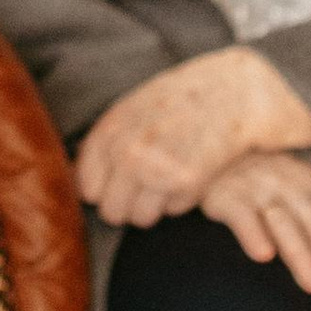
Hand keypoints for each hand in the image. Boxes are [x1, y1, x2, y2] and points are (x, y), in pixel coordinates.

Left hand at [74, 48, 310, 226]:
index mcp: (110, 130)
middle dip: (126, 205)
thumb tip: (79, 174)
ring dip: (154, 206)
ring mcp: (156, 169)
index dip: (102, 190)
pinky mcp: (186, 183)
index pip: (86, 186)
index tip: (117, 185)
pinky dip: (180, 200)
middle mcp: (127, 151)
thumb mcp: (133, 108)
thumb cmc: (181, 99)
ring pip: (140, 218)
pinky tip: (190, 172)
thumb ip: (108, 140)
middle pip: (111, 211)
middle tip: (145, 188)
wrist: (231, 92)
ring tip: (168, 179)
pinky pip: (172, 211)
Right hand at [199, 149, 310, 310]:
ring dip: (302, 253)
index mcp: (310, 180)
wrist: (203, 153)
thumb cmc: (258, 186)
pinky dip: (252, 232)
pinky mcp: (222, 191)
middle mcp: (286, 178)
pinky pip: (240, 213)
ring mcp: (254, 182)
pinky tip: (263, 254)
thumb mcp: (295, 193)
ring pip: (284, 220)